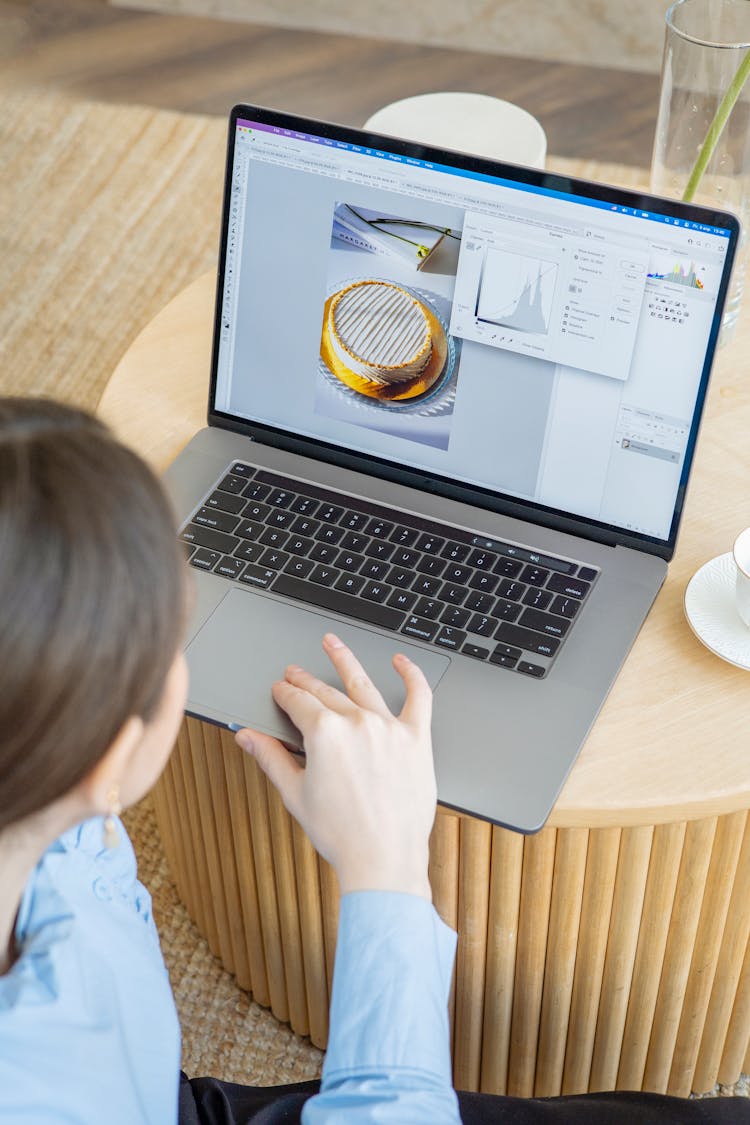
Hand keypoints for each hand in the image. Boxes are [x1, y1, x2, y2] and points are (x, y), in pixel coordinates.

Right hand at [234, 633, 435, 899]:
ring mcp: (389, 728)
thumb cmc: (341, 834)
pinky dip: (411, 675)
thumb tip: (247, 737)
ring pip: (363, 684)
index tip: (279, 689)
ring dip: (345, 660)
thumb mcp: (296, 794)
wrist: (383, 860)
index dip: (284, 693)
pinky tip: (402, 662)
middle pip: (326, 692)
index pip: (298, 701)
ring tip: (333, 644)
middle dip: (305, 680)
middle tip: (294, 673)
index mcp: (324, 734)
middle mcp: (357, 722)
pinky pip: (419, 697)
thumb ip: (271, 758)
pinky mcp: (416, 738)